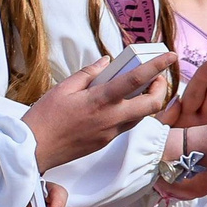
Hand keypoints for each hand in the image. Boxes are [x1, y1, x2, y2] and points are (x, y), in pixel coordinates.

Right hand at [21, 54, 174, 170]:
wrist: (35, 150)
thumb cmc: (44, 118)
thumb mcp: (62, 89)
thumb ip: (88, 74)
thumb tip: (105, 62)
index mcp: (100, 100)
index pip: (137, 80)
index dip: (157, 66)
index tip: (171, 56)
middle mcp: (111, 118)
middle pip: (152, 105)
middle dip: (161, 89)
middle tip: (156, 78)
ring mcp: (111, 132)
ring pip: (142, 116)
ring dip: (147, 102)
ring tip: (139, 90)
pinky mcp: (106, 142)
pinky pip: (126, 125)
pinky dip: (130, 112)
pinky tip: (117, 105)